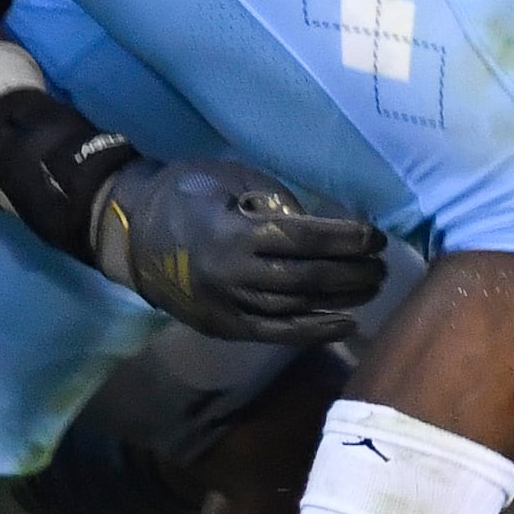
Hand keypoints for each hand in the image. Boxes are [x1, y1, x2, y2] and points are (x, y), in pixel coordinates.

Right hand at [89, 155, 387, 344]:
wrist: (130, 236)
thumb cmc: (184, 195)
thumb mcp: (227, 179)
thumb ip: (273, 198)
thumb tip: (318, 223)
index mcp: (233, 232)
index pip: (303, 239)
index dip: (344, 239)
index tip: (374, 235)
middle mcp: (233, 275)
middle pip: (307, 277)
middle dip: (351, 271)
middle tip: (382, 263)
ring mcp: (228, 306)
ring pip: (297, 308)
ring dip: (341, 299)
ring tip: (372, 287)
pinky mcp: (225, 327)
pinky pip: (276, 333)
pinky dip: (314, 331)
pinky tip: (345, 323)